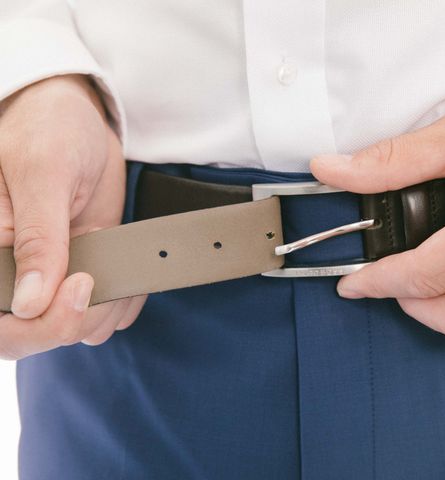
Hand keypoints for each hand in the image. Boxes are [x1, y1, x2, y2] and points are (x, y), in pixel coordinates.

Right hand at [0, 75, 145, 359]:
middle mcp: (7, 270)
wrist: (78, 119)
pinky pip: (97, 310)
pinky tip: (131, 273)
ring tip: (120, 264)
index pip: (0, 322)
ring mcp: (44, 275)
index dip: (40, 322)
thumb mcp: (43, 173)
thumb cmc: (50, 128)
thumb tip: (26, 302)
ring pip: (70, 328)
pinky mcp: (75, 271)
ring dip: (105, 309)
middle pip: (30, 334)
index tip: (81, 283)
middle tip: (100, 278)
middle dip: (75, 319)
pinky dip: (122, 301)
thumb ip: (36, 237)